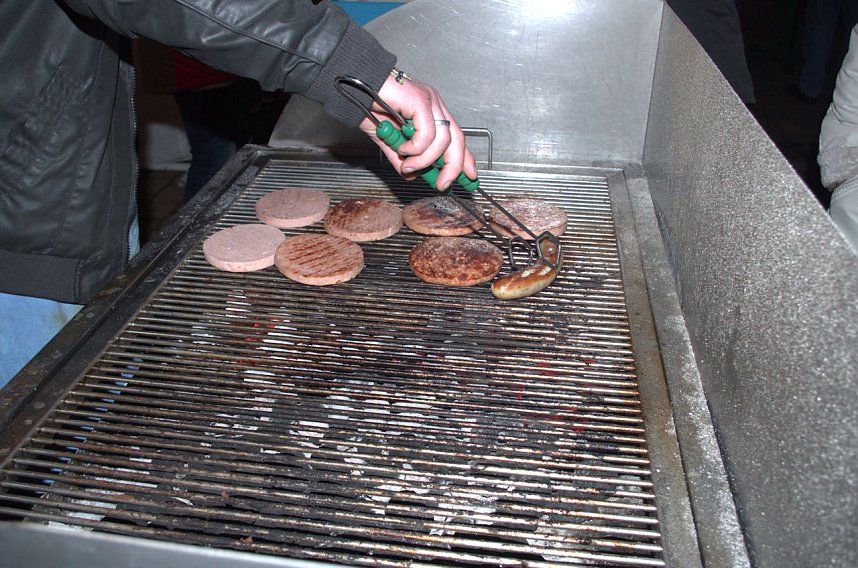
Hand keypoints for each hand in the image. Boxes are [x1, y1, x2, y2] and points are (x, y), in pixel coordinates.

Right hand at [359, 74, 477, 191]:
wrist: (352, 88)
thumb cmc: (367, 104)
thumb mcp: (388, 139)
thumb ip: (401, 157)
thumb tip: (411, 174)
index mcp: (430, 112)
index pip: (455, 138)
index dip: (464, 158)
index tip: (469, 176)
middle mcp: (433, 105)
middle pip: (457, 139)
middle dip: (454, 166)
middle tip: (443, 183)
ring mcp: (429, 101)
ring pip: (442, 139)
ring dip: (425, 160)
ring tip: (408, 165)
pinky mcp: (420, 100)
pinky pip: (427, 133)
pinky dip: (416, 148)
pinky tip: (403, 148)